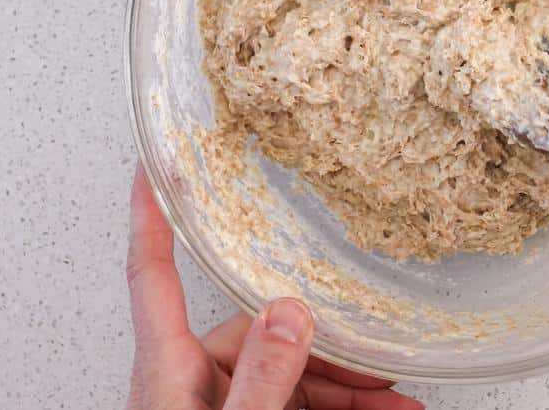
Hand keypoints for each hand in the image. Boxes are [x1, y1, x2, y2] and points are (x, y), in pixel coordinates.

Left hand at [126, 167, 423, 409]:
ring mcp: (214, 408)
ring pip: (288, 379)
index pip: (152, 272)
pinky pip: (293, 408)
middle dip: (333, 355)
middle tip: (386, 376)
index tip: (150, 163)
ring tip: (399, 407)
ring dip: (348, 393)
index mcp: (168, 372)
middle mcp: (188, 383)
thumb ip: (261, 380)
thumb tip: (290, 313)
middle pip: (261, 337)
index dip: (150, 213)